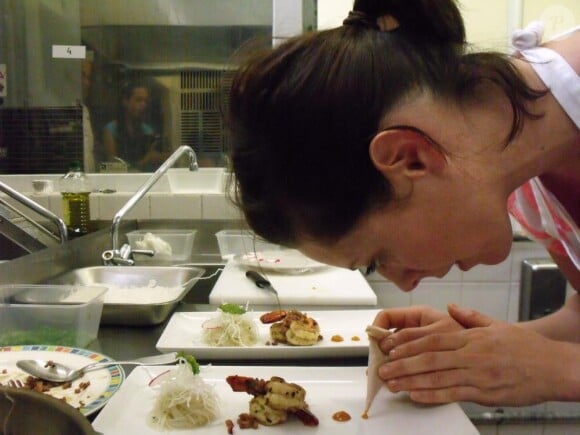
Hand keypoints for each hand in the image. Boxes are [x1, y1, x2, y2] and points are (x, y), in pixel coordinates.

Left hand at [378, 304, 577, 405]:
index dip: (409, 343)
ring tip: (392, 383)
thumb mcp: (497, 325)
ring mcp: (477, 375)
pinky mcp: (485, 393)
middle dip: (402, 364)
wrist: (554, 367)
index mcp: (471, 337)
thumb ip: (471, 317)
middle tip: (382, 369)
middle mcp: (471, 354)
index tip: (391, 347)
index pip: (433, 339)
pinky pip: (454, 394)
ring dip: (411, 381)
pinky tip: (416, 395)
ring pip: (438, 377)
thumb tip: (452, 306)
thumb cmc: (525, 347)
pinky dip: (433, 395)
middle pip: (430, 358)